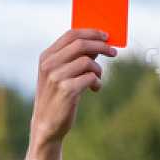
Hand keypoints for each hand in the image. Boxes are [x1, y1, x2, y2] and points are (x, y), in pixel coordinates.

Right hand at [30, 28, 118, 146]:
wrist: (46, 126)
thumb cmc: (56, 98)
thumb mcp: (60, 75)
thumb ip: (74, 59)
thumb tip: (96, 44)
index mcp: (46, 57)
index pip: (71, 35)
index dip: (91, 32)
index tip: (106, 36)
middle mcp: (49, 65)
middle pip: (80, 44)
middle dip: (101, 46)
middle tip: (113, 52)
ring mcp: (56, 77)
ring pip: (87, 61)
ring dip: (98, 70)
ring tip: (98, 79)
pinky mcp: (67, 90)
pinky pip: (90, 78)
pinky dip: (97, 82)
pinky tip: (95, 89)